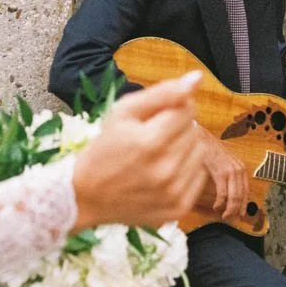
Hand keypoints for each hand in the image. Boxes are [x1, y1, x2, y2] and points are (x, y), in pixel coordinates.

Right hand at [71, 72, 207, 229]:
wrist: (86, 196)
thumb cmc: (105, 148)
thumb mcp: (123, 112)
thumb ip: (163, 93)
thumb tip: (197, 78)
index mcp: (150, 142)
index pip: (187, 108)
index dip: (172, 107)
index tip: (154, 117)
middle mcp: (166, 169)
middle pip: (194, 130)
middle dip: (176, 128)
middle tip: (151, 137)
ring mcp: (174, 192)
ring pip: (199, 152)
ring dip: (183, 148)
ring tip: (157, 155)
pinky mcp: (179, 208)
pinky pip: (199, 176)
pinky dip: (185, 170)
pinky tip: (163, 173)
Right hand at [199, 125, 247, 220]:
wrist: (201, 139)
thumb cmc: (210, 151)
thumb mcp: (224, 163)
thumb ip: (228, 176)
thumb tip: (229, 194)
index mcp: (241, 169)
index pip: (246, 192)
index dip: (244, 205)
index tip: (240, 214)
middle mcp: (238, 170)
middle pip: (241, 197)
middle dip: (236, 210)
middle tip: (230, 218)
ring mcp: (230, 171)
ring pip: (233, 197)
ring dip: (229, 209)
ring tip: (224, 215)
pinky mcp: (220, 172)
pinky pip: (223, 193)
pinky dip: (220, 203)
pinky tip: (216, 206)